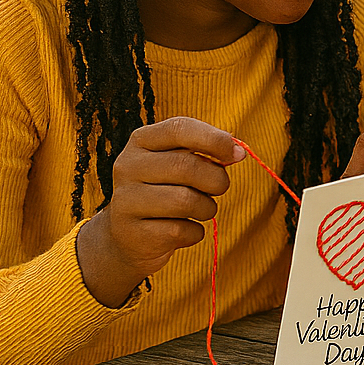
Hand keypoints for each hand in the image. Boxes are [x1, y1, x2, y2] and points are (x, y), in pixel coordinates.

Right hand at [75, 117, 242, 307]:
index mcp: (141, 141)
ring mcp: (125, 201)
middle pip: (186, 166)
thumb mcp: (180, 163)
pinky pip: (181, 231)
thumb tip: (238, 152)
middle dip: (216, 180)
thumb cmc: (167, 190)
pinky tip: (182, 230)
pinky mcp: (131, 233)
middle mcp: (127, 166)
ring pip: (185, 201)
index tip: (237, 155)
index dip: (215, 139)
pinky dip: (194, 232)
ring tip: (200, 209)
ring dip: (207, 208)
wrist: (128, 236)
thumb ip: (207, 151)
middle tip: (220, 188)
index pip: (179, 128)